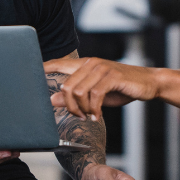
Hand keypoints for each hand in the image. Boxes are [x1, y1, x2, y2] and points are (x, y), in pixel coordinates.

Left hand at [43, 57, 159, 120]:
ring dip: (83, 109)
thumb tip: (51, 99)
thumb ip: (74, 96)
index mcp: (84, 65)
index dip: (43, 68)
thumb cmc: (121, 87)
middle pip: (66, 86)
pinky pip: (94, 95)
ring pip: (78, 92)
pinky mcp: (112, 76)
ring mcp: (101, 68)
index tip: (31, 75)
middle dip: (70, 106)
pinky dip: (94, 110)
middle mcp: (91, 63)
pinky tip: (99, 116)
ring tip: (91, 115)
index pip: (58, 63)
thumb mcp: (95, 93)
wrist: (148, 83)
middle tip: (80, 116)